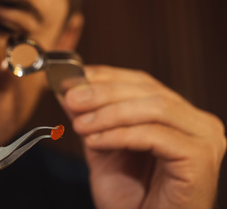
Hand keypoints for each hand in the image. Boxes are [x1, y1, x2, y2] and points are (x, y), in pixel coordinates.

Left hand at [64, 65, 225, 208]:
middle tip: (72, 98)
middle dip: (104, 93)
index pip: (141, 83)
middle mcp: (196, 122)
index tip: (73, 79)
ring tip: (80, 124)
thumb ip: (92, 118)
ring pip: (154, 108)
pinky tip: (95, 142)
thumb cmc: (131, 196)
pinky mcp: (200, 158)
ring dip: (109, 114)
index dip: (106, 77)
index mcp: (177, 115)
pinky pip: (154, 135)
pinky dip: (120, 135)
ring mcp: (203, 138)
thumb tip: (70, 92)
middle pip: (148, 91)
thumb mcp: (103, 147)